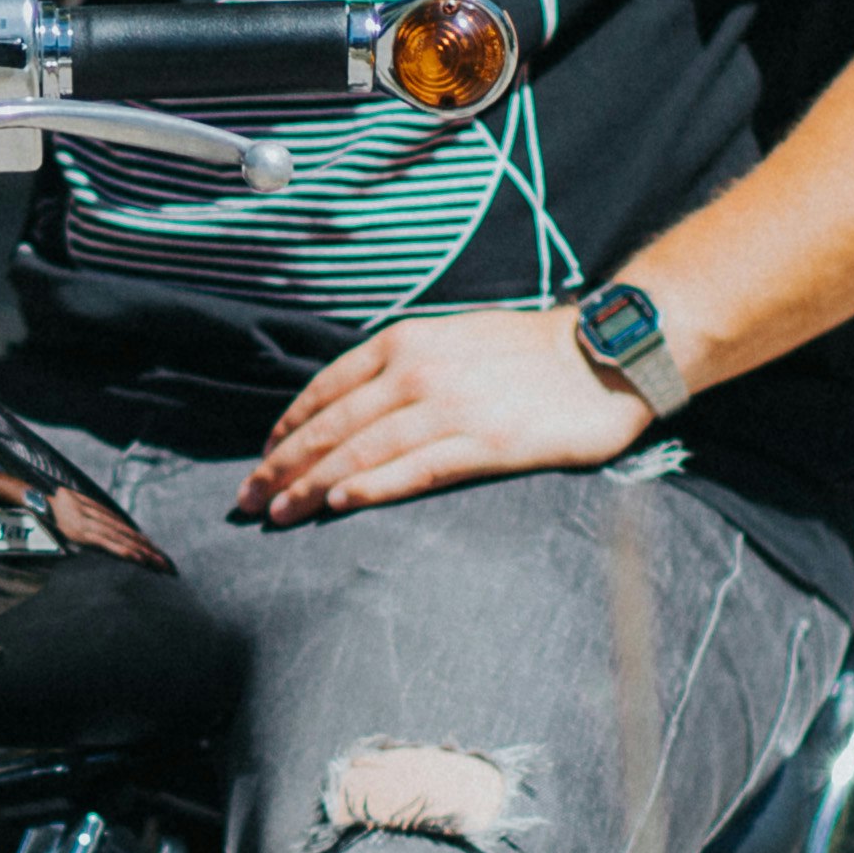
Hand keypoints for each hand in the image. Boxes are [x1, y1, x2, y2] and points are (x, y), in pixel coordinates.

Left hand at [244, 304, 650, 521]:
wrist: (604, 356)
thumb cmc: (527, 353)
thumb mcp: (451, 339)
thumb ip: (401, 366)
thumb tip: (351, 406)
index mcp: (407, 343)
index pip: (327, 389)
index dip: (288, 428)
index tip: (263, 458)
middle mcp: (420, 371)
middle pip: (334, 426)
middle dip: (284, 465)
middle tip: (249, 498)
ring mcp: (452, 408)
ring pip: (363, 451)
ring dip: (312, 485)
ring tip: (279, 514)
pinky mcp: (487, 445)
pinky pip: (414, 469)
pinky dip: (371, 485)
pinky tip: (339, 503)